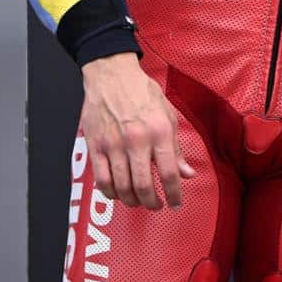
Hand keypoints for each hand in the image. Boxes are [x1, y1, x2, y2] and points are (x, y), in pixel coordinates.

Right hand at [79, 53, 194, 208]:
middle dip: (152, 202)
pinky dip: (110, 193)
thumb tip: (186, 173)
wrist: (111, 75)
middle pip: (143, 185)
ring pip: (121, 187)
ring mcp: (113, 145)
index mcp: (159, 131)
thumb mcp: (168, 114)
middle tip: (157, 206)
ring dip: (132, 200)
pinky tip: (118, 194)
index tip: (176, 204)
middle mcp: (136, 140)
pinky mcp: (95, 147)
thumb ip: (176, 147)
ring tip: (139, 201)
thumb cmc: (142, 92)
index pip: (169, 172)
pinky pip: (102, 180)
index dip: (174, 193)